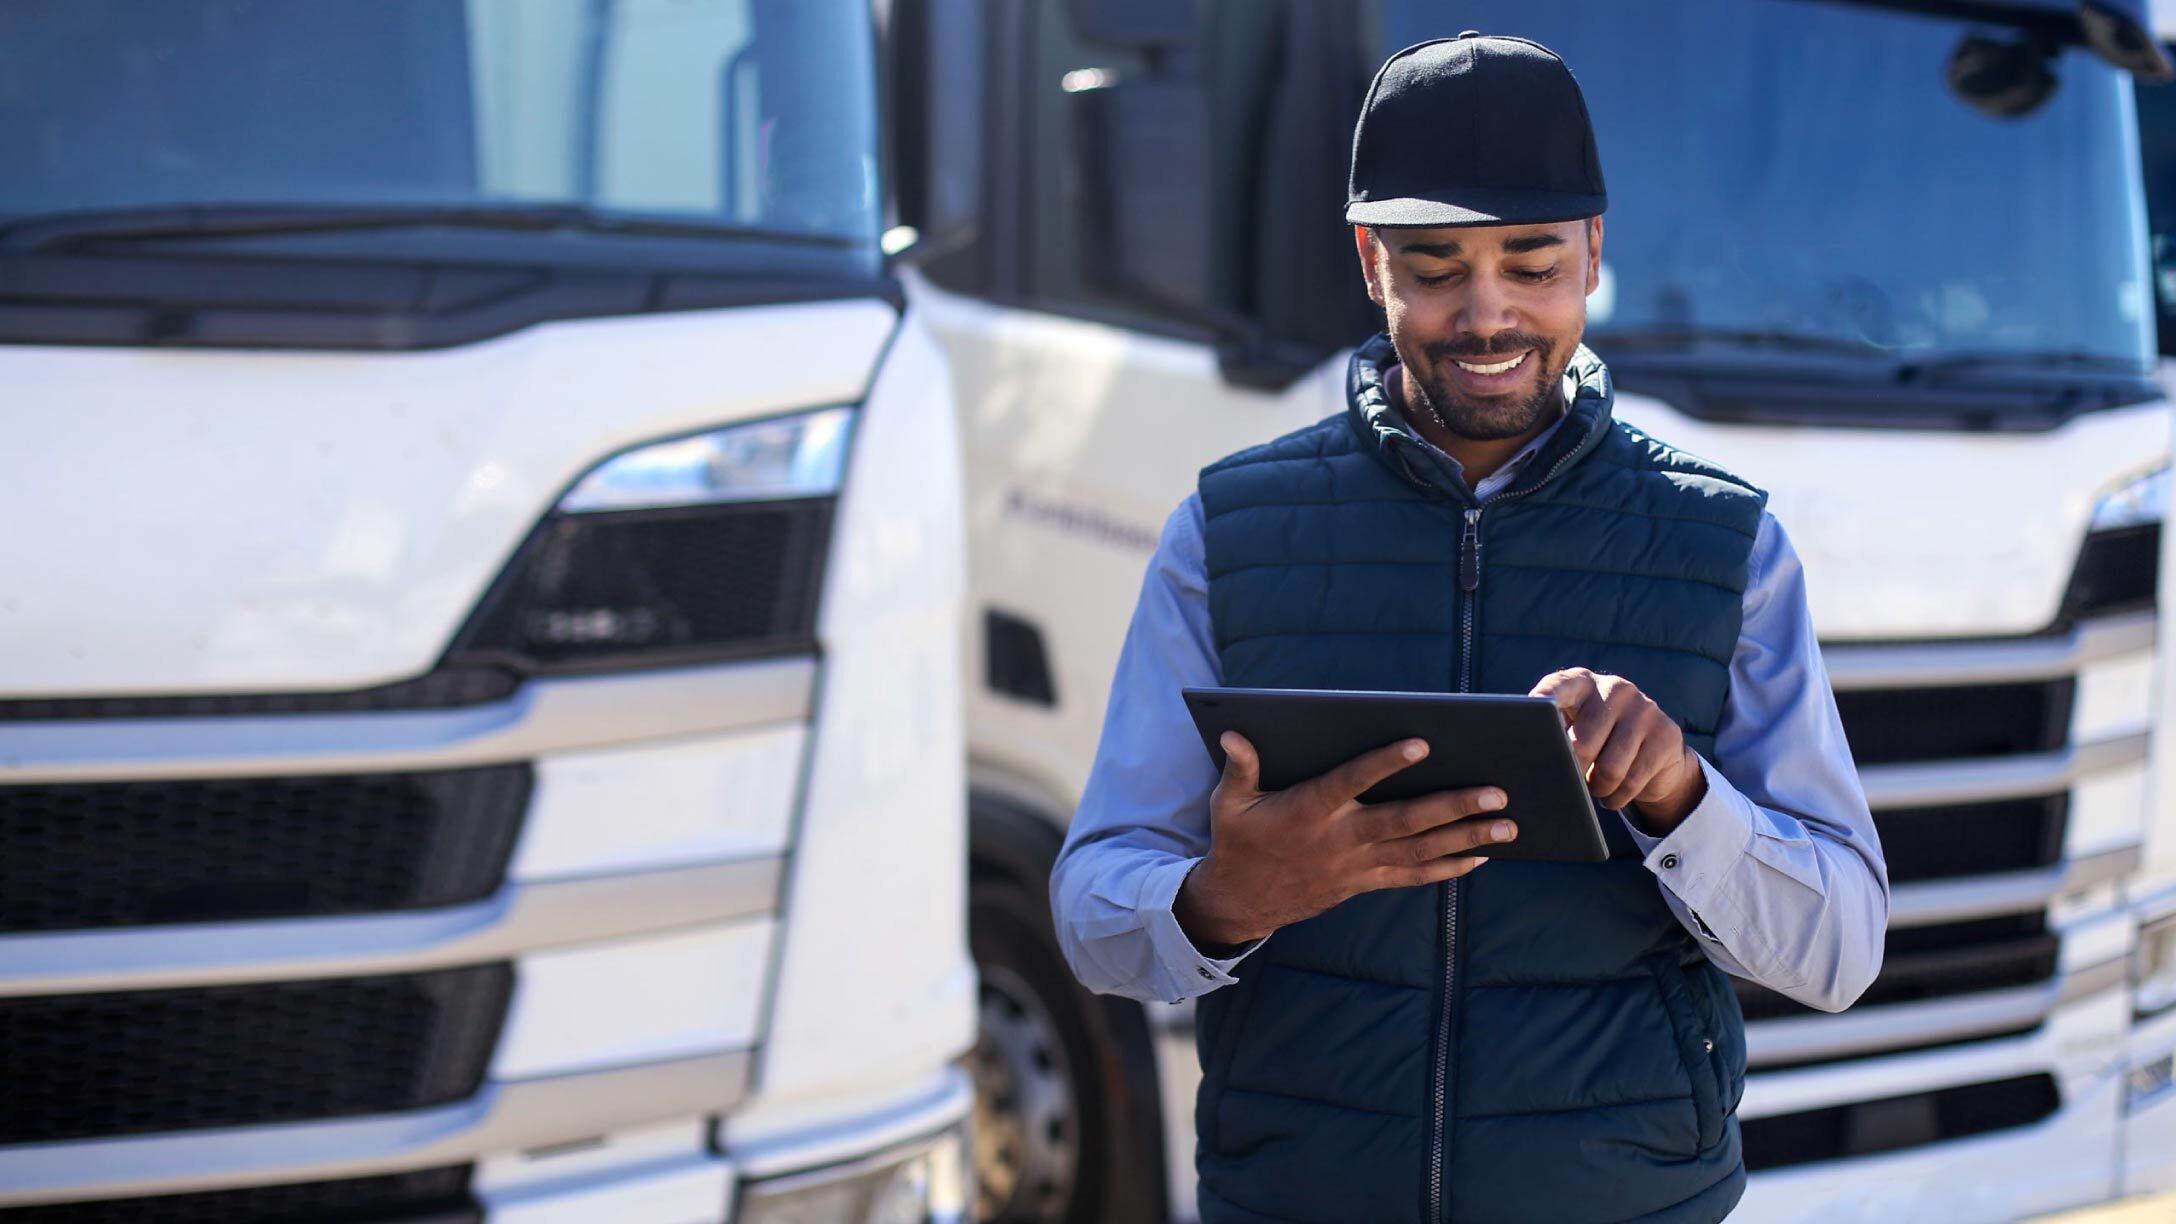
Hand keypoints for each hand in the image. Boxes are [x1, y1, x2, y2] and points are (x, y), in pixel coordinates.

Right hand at [1174, 733, 1517, 948]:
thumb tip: (1235, 733)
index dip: (1385, 763)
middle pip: (1405, 822)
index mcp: (1309, 811)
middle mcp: (1340, 839)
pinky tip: (1481, 856)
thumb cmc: (1238, 842)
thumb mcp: (1229, 804)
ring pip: (1420, 852)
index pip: (1352, 782)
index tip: (1422, 744)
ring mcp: (1357, 866)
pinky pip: (1414, 877)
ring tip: (1508, 826)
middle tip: (1497, 793)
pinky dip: (1449, 868)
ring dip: (1467, 839)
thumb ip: (1240, 767)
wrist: (1242, 903)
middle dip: (1454, 807)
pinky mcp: (1365, 883)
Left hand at [1529, 668, 1705, 833]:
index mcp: (1582, 683)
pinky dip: (1617, 798)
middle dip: (1573, 772)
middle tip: (1571, 780)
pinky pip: (1632, 781)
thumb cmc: (1599, 742)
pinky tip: (1613, 795)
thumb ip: (1553, 733)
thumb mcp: (1574, 730)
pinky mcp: (1666, 734)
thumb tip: (1531, 757)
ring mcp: (1644, 708)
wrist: (1655, 752)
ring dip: (1597, 788)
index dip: (1543, 701)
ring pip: (1610, 768)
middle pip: (1583, 744)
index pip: (1558, 688)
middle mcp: (1615, 688)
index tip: (1532, 712)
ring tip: (1594, 787)